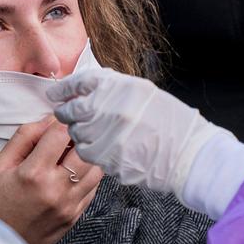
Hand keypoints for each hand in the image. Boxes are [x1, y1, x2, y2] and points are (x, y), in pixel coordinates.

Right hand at [0, 116, 103, 243]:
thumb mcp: (0, 165)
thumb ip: (25, 137)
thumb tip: (49, 119)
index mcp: (34, 174)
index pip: (62, 133)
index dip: (62, 120)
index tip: (59, 119)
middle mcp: (56, 190)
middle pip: (86, 149)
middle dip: (79, 136)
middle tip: (68, 135)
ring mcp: (69, 206)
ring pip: (96, 169)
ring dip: (87, 156)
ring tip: (71, 154)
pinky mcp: (75, 217)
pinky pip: (94, 188)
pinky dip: (88, 175)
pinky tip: (72, 173)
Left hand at [47, 68, 221, 197]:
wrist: (188, 152)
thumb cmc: (169, 120)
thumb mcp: (141, 91)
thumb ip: (110, 88)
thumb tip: (82, 90)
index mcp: (117, 88)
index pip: (77, 83)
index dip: (63, 89)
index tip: (55, 93)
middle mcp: (108, 109)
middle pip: (71, 111)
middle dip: (66, 114)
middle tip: (67, 115)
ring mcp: (106, 136)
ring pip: (76, 134)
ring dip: (80, 133)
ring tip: (94, 133)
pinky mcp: (107, 159)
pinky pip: (87, 153)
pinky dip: (90, 150)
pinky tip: (103, 147)